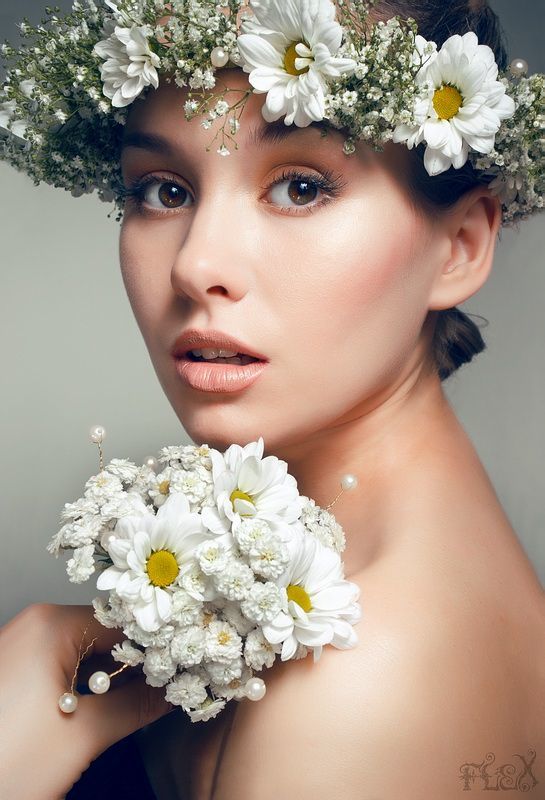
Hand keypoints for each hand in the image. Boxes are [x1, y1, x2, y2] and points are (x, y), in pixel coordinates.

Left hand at [0, 603, 173, 799]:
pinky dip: (88, 687)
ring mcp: (21, 647)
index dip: (160, 645)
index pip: (127, 621)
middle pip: (107, 635)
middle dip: (139, 665)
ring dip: (115, 679)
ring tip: (147, 702)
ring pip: (87, 654)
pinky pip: (64, 668)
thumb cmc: (3, 764)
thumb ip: (139, 705)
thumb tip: (180, 689)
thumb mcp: (83, 735)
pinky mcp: (13, 672)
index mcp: (51, 624)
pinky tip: (107, 710)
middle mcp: (34, 625)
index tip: (190, 665)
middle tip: (175, 688)